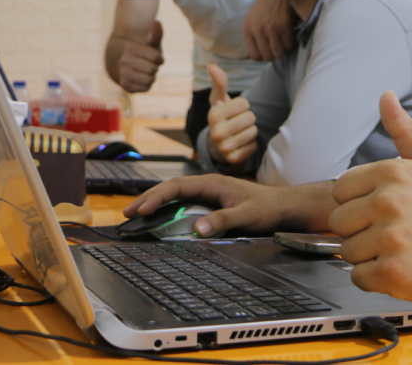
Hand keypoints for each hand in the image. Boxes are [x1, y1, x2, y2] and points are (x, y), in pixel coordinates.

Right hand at [117, 20, 163, 91]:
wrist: (125, 67)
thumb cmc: (143, 54)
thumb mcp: (151, 44)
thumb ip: (156, 34)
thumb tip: (157, 21)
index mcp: (131, 48)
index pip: (157, 58)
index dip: (159, 59)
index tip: (154, 58)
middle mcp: (124, 60)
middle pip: (153, 69)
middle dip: (155, 68)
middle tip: (148, 66)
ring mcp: (123, 73)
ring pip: (150, 80)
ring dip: (151, 77)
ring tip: (145, 72)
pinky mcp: (125, 86)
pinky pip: (146, 88)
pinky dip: (146, 85)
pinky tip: (141, 80)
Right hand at [123, 174, 288, 236]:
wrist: (284, 206)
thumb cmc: (268, 207)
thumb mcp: (247, 215)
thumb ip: (223, 220)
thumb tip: (197, 228)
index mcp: (212, 183)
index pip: (177, 186)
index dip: (156, 197)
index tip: (141, 210)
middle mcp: (207, 185)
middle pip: (171, 188)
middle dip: (148, 199)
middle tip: (127, 213)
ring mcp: (208, 193)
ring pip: (176, 195)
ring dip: (156, 203)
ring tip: (136, 214)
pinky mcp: (211, 203)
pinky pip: (184, 203)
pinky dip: (168, 209)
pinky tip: (159, 217)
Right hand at [206, 64, 257, 164]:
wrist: (217, 143)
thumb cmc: (222, 115)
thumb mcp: (219, 99)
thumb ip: (220, 82)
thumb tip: (212, 65)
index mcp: (213, 115)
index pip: (244, 103)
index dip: (242, 105)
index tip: (234, 110)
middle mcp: (216, 133)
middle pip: (251, 117)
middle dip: (247, 117)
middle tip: (238, 121)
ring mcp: (224, 148)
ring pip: (254, 131)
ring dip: (250, 130)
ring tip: (239, 131)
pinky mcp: (234, 159)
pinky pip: (254, 146)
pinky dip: (250, 144)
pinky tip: (240, 143)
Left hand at [243, 0, 294, 61]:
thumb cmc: (266, 7)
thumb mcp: (252, 21)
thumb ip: (251, 40)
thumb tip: (247, 57)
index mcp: (247, 30)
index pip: (254, 56)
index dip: (264, 56)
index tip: (269, 51)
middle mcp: (257, 30)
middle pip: (267, 57)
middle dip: (275, 54)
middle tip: (278, 47)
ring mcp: (270, 29)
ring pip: (279, 53)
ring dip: (283, 50)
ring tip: (284, 42)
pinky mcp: (283, 26)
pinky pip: (288, 45)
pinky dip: (291, 43)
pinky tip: (289, 35)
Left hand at [328, 91, 411, 304]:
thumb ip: (402, 129)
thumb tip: (385, 95)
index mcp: (392, 173)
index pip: (339, 190)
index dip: (358, 202)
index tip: (383, 209)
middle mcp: (390, 203)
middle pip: (339, 221)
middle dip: (360, 230)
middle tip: (392, 231)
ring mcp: (391, 239)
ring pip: (347, 250)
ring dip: (368, 255)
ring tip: (398, 248)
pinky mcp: (393, 272)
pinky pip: (358, 276)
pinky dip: (375, 278)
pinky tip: (399, 267)